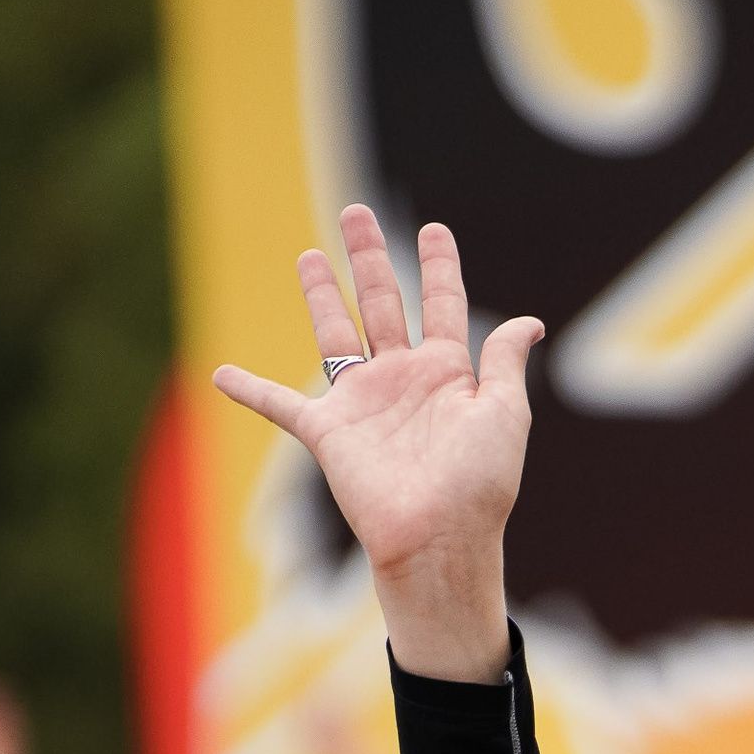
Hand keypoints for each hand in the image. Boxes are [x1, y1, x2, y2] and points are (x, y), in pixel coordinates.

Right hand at [212, 213, 538, 677]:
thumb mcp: (504, 414)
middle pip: (383, 303)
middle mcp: (403, 380)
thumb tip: (530, 321)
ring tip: (309, 255)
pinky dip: (250, 391)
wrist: (439, 540)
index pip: (443, 305)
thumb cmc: (479, 484)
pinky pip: (281, 406)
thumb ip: (505, 362)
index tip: (436, 230)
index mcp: (448, 373)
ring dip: (323, 294)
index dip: (439, 267)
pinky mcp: (329, 433)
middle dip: (370, 257)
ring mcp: (363, 404)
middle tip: (356, 213)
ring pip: (337, 333)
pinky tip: (222, 375)